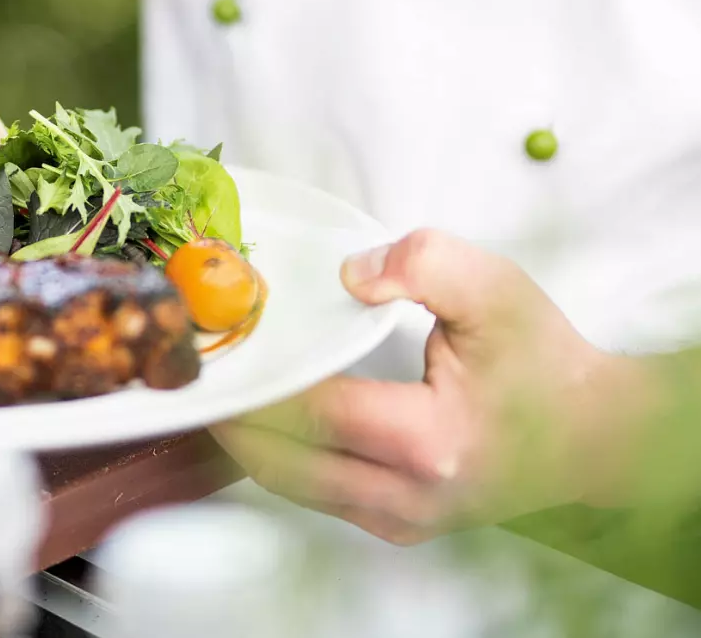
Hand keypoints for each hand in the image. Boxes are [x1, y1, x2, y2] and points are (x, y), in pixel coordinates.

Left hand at [213, 229, 649, 544]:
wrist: (593, 433)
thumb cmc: (543, 362)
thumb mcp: (496, 290)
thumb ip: (423, 264)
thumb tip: (350, 276)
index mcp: (428, 444)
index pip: (311, 413)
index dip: (256, 380)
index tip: (215, 345)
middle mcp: (406, 498)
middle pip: (280, 460)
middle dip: (231, 413)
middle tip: (197, 365)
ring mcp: (398, 522)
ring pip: (287, 483)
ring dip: (246, 436)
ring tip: (220, 383)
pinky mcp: (394, 526)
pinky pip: (311, 491)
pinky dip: (277, 452)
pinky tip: (263, 411)